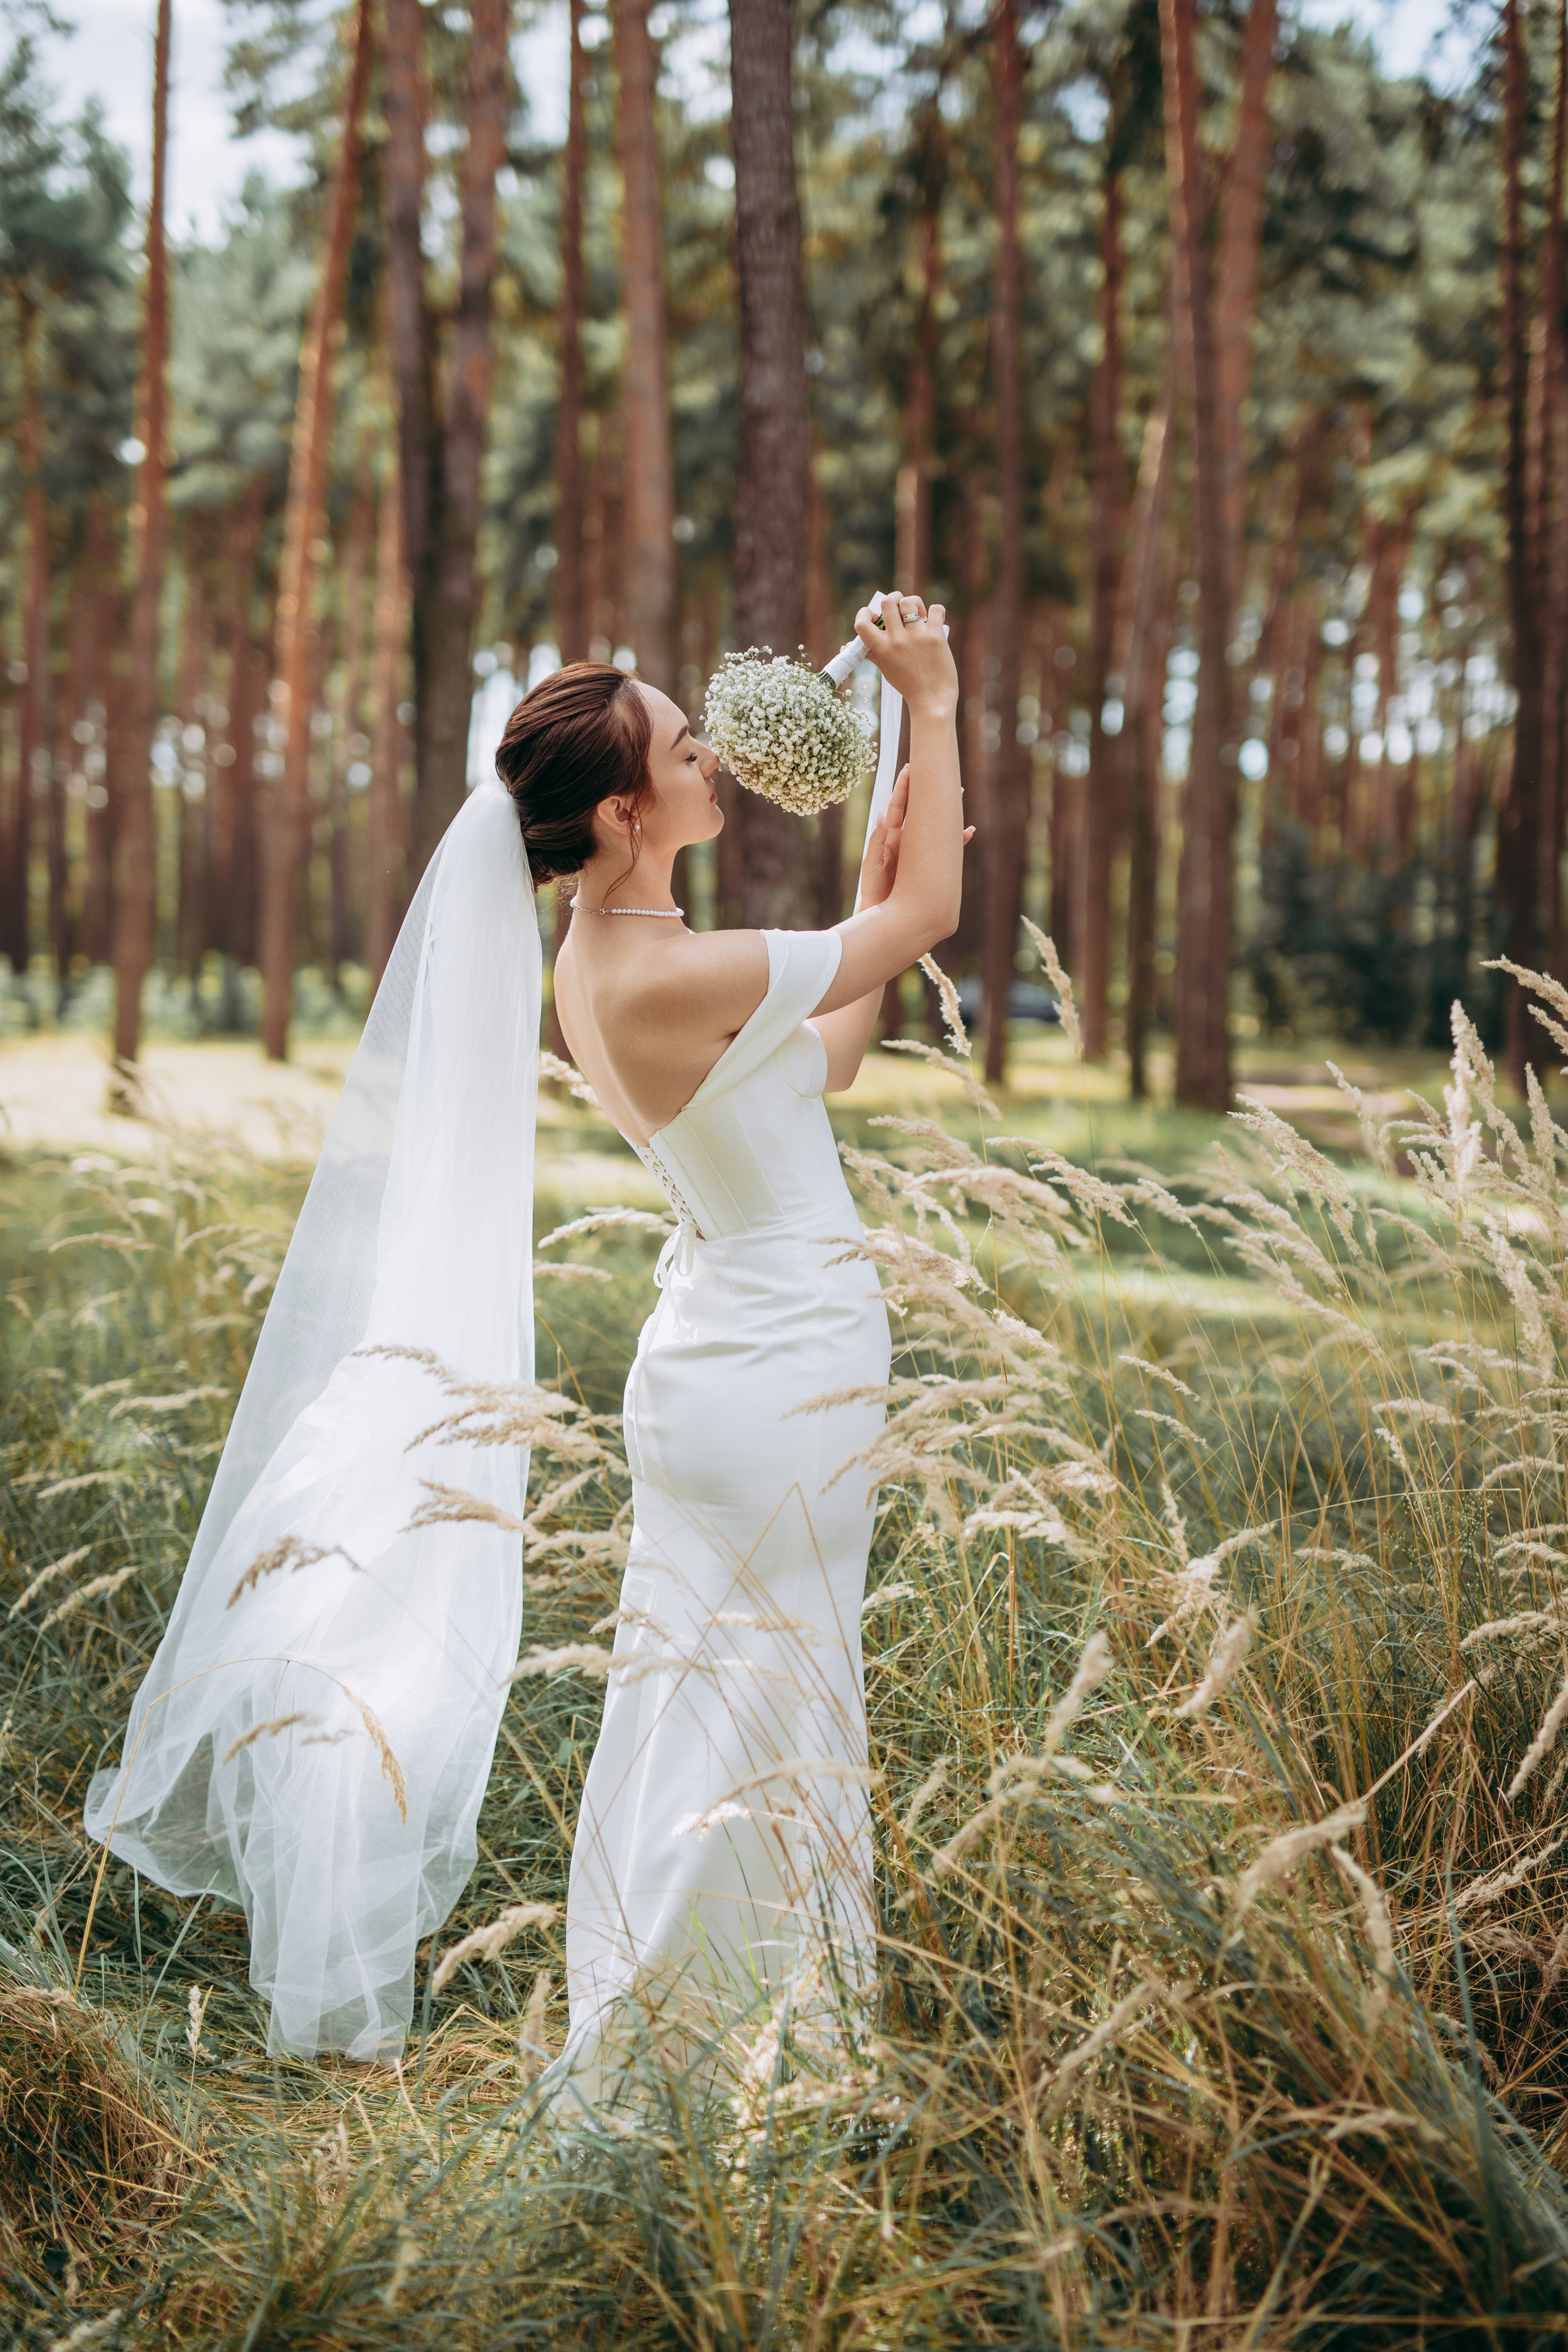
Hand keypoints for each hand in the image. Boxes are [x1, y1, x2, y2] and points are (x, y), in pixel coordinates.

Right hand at [855, 594, 957, 720]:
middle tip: (900, 609)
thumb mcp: (885, 669)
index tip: (875, 615)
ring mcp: (917, 637)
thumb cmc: (908, 685)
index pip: (862, 622)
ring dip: (914, 603)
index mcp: (881, 648)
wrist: (932, 700)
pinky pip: (935, 609)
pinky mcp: (936, 636)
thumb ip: (872, 652)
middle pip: (888, 602)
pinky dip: (936, 612)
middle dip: (894, 599)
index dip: (866, 612)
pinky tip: (934, 621)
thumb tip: (850, 645)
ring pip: (910, 601)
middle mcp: (897, 640)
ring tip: (919, 615)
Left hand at [858, 764, 972, 908]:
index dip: (903, 788)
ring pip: (934, 827)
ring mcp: (918, 852)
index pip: (898, 807)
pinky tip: (967, 832)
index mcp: (890, 838)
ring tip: (957, 797)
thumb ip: (877, 842)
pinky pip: (945, 850)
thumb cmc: (873, 891)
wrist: (881, 915)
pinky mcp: (928, 865)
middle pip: (919, 811)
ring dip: (945, 813)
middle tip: (939, 775)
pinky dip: (957, 841)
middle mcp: (906, 841)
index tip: (910, 769)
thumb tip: (883, 816)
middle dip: (928, 793)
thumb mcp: (871, 865)